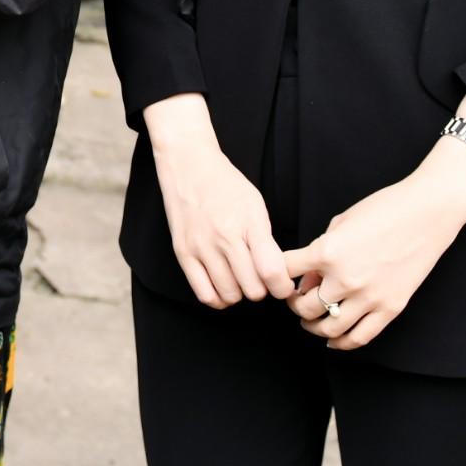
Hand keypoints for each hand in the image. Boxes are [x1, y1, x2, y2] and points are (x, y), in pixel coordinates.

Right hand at [143, 94, 293, 308]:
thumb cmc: (226, 185)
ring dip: (240, 293)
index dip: (282, 287)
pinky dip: (218, 298)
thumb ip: (266, 241)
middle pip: (252, 289)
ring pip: (230, 295)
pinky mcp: (183, 253)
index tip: (283, 286)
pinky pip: (204, 294)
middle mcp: (224, 237)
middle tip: (260, 278)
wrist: (189, 166)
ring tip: (240, 279)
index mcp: (249, 223)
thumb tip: (275, 275)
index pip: (271, 271)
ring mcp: (201, 247)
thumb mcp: (256, 205)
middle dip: (262, 289)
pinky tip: (223, 287)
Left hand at [285, 159, 465, 350]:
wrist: (427, 213)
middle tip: (297, 301)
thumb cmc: (383, 209)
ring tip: (312, 321)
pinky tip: (334, 339)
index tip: (280, 278)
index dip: (276, 275)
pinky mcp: (390, 308)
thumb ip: (319, 251)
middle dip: (295, 305)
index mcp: (327, 251)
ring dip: (314, 327)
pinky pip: (359, 337)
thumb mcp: (341, 222)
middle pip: (304, 307)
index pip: (284, 272)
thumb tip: (307, 280)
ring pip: (329, 328)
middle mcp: (344, 278)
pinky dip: (342, 343)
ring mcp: (369, 296)